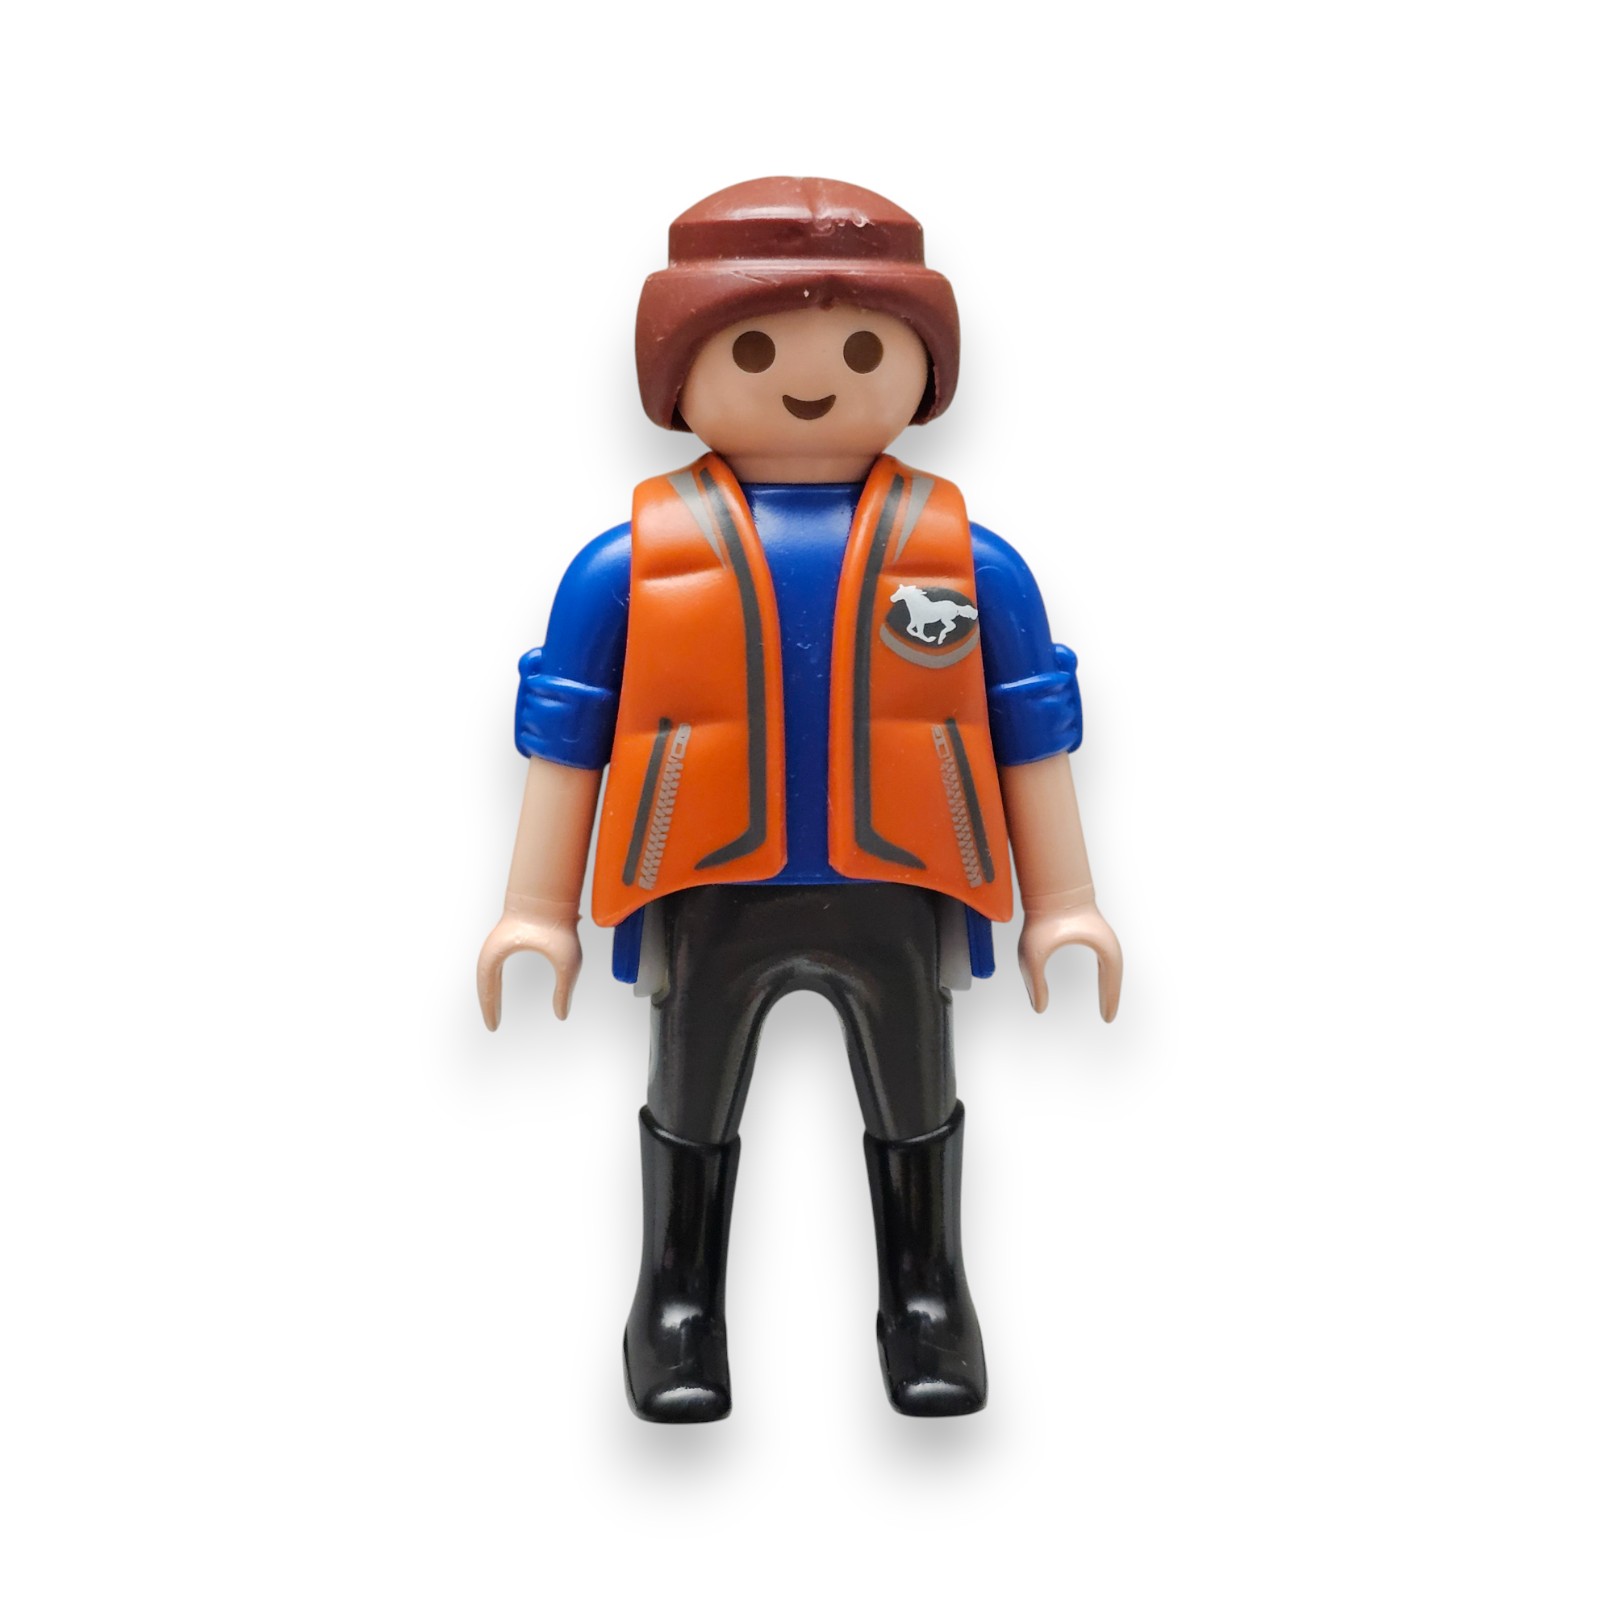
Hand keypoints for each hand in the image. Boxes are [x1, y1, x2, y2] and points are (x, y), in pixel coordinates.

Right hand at [477, 896, 581, 1026]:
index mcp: (497, 954)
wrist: (552, 893)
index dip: (490, 1009)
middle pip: (484, 982)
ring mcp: (498, 942)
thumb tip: (561, 1015)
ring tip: (495, 1010)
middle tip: (493, 1025)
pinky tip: (501, 990)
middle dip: (488, 1003)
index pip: (487, 988)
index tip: (494, 1027)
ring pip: (488, 973)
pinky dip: (496, 980)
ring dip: (491, 991)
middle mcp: (493, 948)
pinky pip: (495, 965)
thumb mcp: (567, 962)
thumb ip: (564, 990)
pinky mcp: (506, 938)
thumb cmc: (558, 923)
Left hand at [1017, 900, 1121, 1020]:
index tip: (1106, 1018)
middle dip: (1111, 994)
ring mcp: (1099, 935)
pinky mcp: (1090, 930)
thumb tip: (1039, 1007)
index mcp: (1102, 948)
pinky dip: (1101, 971)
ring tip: (1104, 1002)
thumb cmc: (1043, 918)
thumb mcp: (1033, 956)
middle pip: (1114, 974)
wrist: (1049, 888)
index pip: (1111, 980)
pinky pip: (1100, 956)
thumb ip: (1035, 983)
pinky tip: (1096, 979)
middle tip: (1107, 1015)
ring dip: (1107, 982)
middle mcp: (1105, 942)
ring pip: (1109, 965)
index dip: (1109, 999)